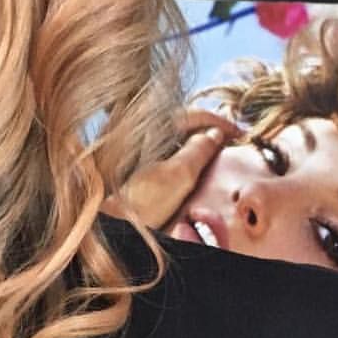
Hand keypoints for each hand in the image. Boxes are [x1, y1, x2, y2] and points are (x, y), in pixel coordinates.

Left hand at [104, 110, 240, 228]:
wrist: (99, 225)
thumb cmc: (134, 203)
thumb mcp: (177, 177)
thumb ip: (199, 151)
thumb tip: (213, 135)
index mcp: (146, 123)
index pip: (192, 113)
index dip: (219, 123)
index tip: (238, 133)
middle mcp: (131, 126)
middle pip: (178, 120)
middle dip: (205, 129)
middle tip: (227, 142)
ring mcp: (123, 142)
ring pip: (166, 134)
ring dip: (190, 141)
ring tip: (209, 154)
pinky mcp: (118, 158)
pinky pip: (154, 146)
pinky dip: (173, 151)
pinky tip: (182, 166)